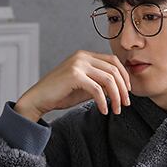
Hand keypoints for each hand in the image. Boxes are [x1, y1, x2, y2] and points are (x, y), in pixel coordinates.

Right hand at [15, 50, 131, 118]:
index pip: (113, 61)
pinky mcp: (74, 76)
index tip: (128, 92)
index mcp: (85, 56)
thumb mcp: (85, 87)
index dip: (125, 76)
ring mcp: (78, 64)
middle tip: (126, 104)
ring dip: (116, 97)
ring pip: (108, 79)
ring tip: (117, 110)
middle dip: (123, 89)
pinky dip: (104, 102)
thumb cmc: (60, 94)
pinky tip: (104, 111)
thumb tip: (119, 89)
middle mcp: (82, 56)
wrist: (39, 99)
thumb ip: (99, 83)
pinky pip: (97, 89)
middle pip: (114, 70)